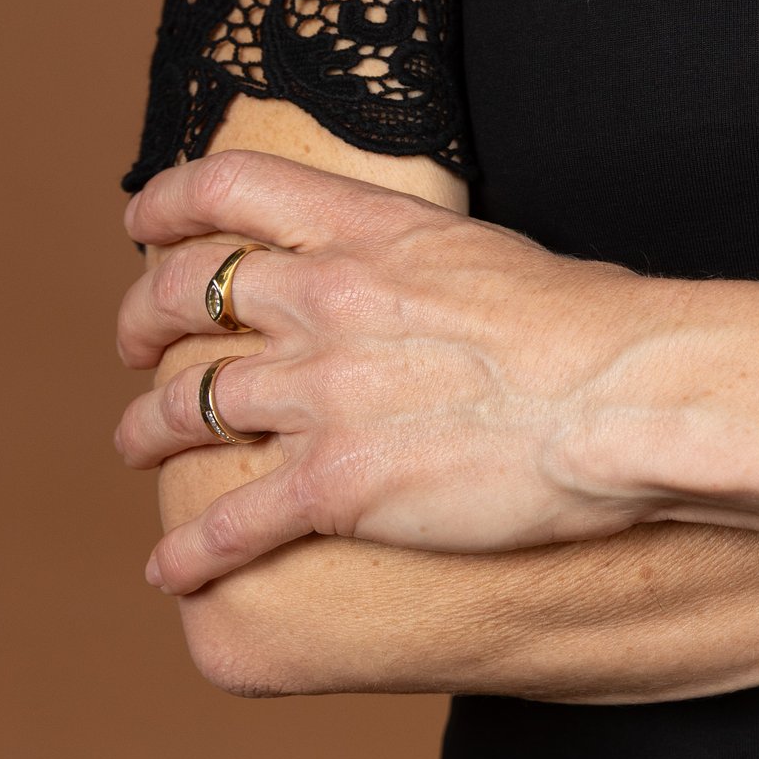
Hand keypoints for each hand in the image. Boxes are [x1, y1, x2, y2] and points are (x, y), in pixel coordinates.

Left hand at [116, 156, 661, 594]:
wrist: (623, 394)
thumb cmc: (590, 326)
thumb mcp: (484, 254)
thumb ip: (418, 265)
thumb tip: (416, 284)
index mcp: (365, 232)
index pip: (227, 188)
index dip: (165, 205)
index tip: (141, 226)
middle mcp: (323, 302)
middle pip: (179, 296)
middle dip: (138, 324)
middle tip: (134, 348)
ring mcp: (321, 394)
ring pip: (184, 408)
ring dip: (144, 433)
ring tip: (137, 449)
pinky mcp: (336, 484)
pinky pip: (229, 524)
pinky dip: (189, 553)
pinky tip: (169, 571)